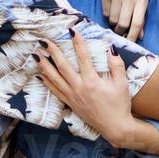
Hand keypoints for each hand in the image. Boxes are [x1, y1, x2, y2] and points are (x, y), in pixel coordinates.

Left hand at [35, 30, 144, 146]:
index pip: (83, 57)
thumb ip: (116, 65)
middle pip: (62, 66)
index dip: (77, 42)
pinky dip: (47, 82)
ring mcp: (73, 96)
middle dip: (52, 52)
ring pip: (54, 78)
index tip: (71, 30)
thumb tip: (111, 48)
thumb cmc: (120, 105)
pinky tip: (40, 75)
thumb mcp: (122, 84)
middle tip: (44, 40)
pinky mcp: (70, 103)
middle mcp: (79, 88)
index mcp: (92, 81)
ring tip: (36, 55)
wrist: (115, 127)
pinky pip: (55, 91)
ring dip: (44, 66)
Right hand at [97, 0, 148, 41]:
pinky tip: (111, 6)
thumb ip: (141, 17)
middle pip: (123, 24)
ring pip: (113, 20)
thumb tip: (141, 36)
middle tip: (120, 30)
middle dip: (121, 31)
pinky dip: (108, 14)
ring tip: (116, 15)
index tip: (130, 44)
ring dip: (114, 22)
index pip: (137, 23)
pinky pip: (106, 13)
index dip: (133, 36)